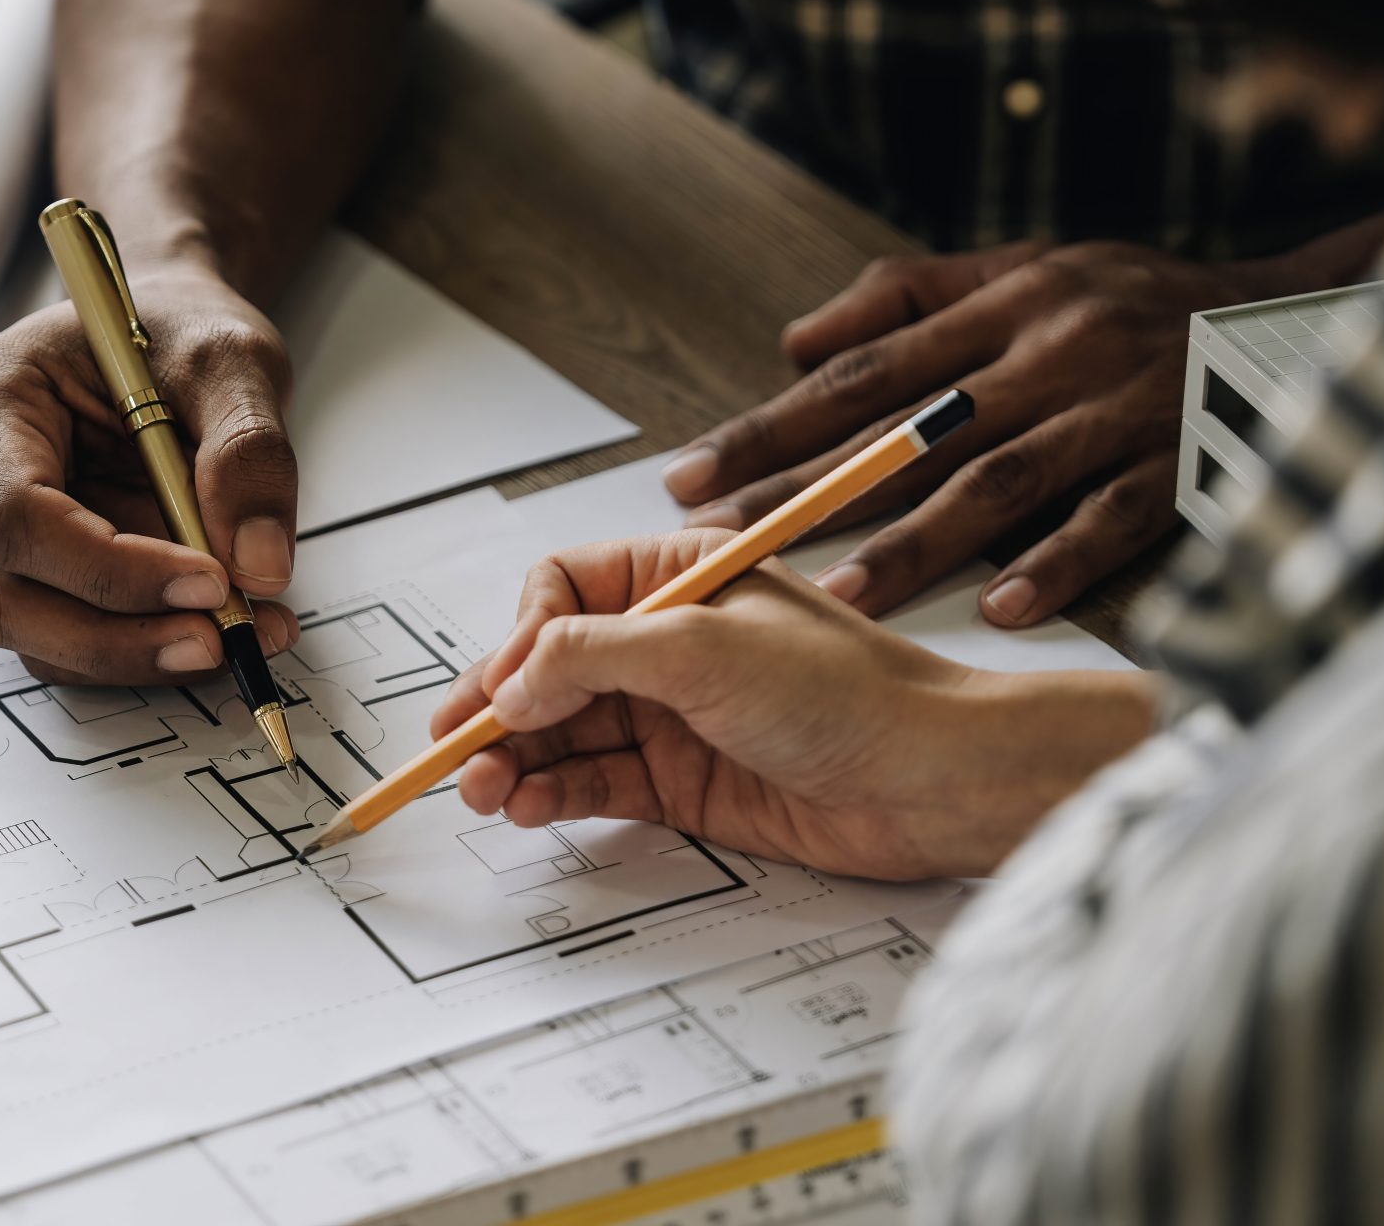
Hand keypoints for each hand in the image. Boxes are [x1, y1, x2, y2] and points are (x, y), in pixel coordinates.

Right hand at [0, 266, 300, 684]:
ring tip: (238, 631)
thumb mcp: (231, 360)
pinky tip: (213, 623)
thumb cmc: (176, 329)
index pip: (18, 513)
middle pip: (1, 596)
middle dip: (116, 637)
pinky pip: (64, 634)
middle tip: (220, 639)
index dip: (108, 569)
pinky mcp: (20, 568)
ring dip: (136, 651)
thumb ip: (249, 452)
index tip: (208, 582)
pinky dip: (140, 644)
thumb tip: (260, 565)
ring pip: (30, 631)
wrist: (167, 335)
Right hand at [428, 531, 1161, 879]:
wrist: (929, 780)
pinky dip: (553, 795)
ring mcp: (671, 713)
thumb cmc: (846, 690)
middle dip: (496, 710)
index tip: (503, 691)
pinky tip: (528, 807)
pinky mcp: (682, 781)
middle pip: (547, 669)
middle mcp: (666, 641)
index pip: (559, 592)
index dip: (520, 640)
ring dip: (514, 760)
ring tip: (483, 792)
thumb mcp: (702, 648)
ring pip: (561, 733)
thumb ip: (590, 658)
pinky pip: (594, 784)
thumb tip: (510, 684)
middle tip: (454, 751)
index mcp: (674, 576)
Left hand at [661, 241, 1281, 626]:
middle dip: (809, 493)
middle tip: (726, 546)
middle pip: (909, 435)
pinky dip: (1056, 565)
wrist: (1281, 318)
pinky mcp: (1172, 472)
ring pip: (998, 486)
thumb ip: (904, 296)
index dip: (772, 427)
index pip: (861, 376)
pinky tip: (1001, 610)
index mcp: (1003, 307)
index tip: (693, 475)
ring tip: (836, 599)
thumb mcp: (1021, 265)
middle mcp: (1049, 358)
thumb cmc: (1127, 296)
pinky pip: (1108, 524)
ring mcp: (1113, 418)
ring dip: (916, 546)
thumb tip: (793, 344)